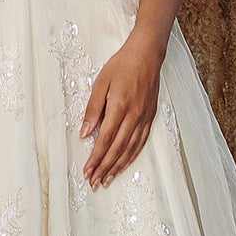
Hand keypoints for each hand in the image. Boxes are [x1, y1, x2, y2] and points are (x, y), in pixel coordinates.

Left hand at [79, 30, 161, 188]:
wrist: (148, 54)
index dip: (96, 157)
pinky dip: (132, 156)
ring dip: (118, 166)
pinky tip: (125, 163)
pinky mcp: (150, 117)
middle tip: (94, 181)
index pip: (105, 139)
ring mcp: (144, 118)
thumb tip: (85, 133)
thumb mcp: (101, 82)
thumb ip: (93, 109)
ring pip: (131, 149)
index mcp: (120, 106)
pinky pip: (141, 142)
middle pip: (118, 149)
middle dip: (105, 167)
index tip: (87, 170)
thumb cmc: (122, 65)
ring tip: (107, 179)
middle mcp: (134, 116)